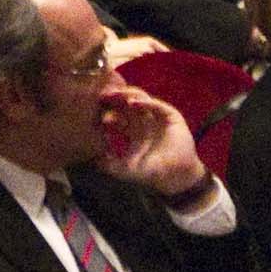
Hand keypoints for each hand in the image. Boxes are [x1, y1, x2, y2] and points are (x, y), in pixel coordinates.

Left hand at [92, 89, 208, 197]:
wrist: (176, 175)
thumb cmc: (152, 172)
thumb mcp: (128, 169)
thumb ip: (111, 166)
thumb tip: (94, 161)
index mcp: (132, 129)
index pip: (117, 115)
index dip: (107, 113)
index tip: (97, 114)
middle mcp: (144, 120)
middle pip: (126, 103)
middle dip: (115, 98)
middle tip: (103, 96)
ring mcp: (157, 116)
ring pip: (140, 99)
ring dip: (128, 96)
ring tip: (116, 95)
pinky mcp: (170, 116)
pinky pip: (156, 105)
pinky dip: (145, 102)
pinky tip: (133, 103)